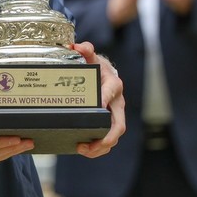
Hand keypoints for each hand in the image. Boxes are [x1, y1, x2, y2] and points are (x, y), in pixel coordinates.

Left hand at [71, 42, 124, 157]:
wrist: (102, 73)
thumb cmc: (97, 66)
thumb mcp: (92, 56)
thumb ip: (85, 50)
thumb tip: (78, 46)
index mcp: (114, 85)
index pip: (112, 92)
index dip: (105, 99)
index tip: (96, 107)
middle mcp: (117, 102)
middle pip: (118, 124)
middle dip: (107, 137)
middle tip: (91, 143)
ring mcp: (115, 115)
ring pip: (114, 136)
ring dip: (100, 146)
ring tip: (83, 150)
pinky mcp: (109, 124)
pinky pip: (107, 139)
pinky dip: (98, 148)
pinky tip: (83, 149)